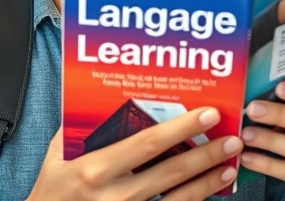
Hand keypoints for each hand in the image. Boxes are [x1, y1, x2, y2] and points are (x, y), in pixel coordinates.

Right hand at [27, 107, 242, 199]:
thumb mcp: (56, 155)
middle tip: (232, 138)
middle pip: (172, 171)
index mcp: (97, 168)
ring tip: (230, 164)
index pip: (148, 143)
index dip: (182, 128)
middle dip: (206, 153)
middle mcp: (115, 194)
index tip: (208, 114)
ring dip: (208, 180)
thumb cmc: (52, 190)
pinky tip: (211, 190)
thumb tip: (106, 95)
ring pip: (178, 198)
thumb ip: (80, 126)